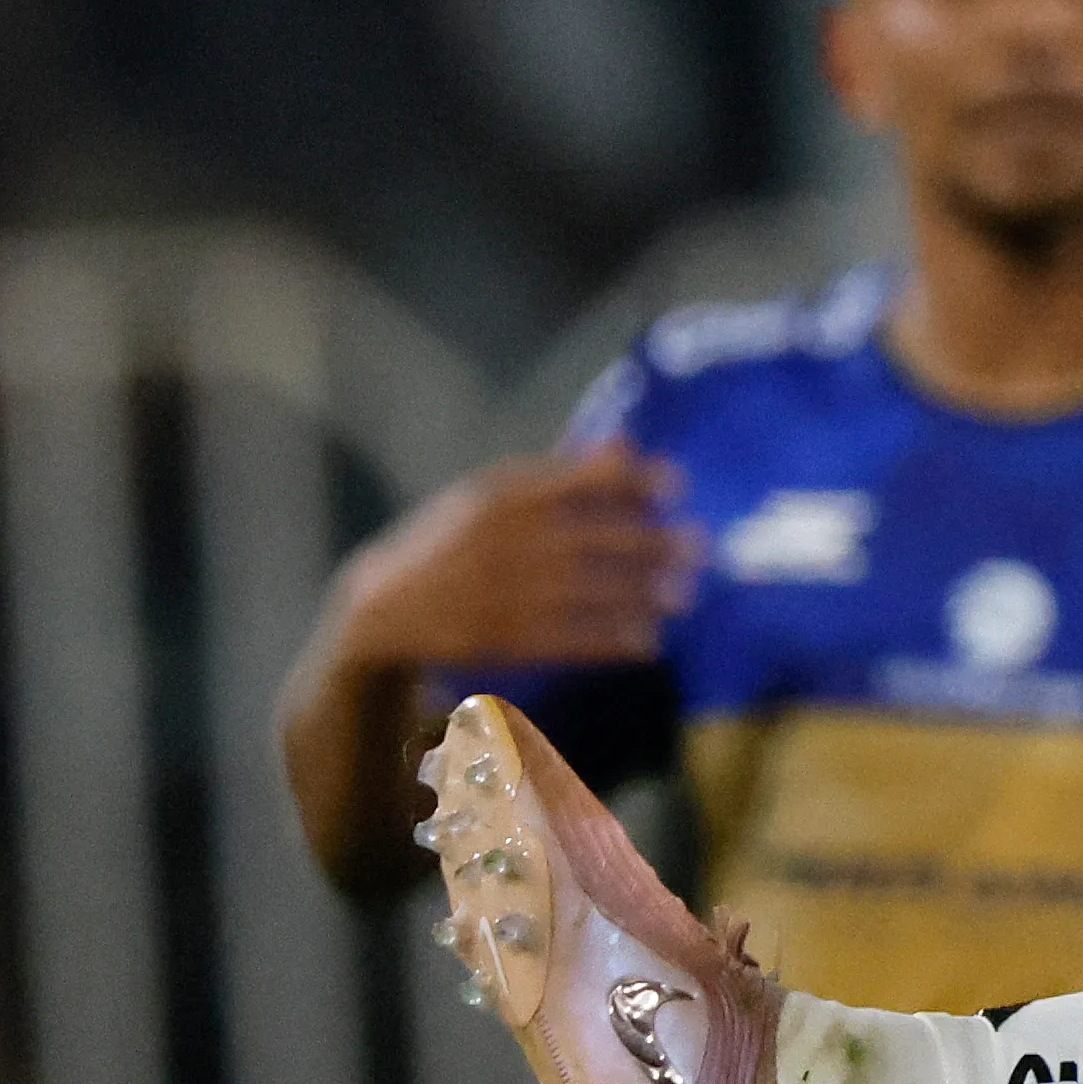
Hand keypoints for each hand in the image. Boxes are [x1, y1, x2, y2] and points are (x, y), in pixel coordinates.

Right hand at [334, 443, 695, 668]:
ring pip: (594, 591)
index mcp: (502, 496)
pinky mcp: (505, 638)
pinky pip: (575, 638)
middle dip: (654, 542)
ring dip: (645, 594)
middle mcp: (507, 540)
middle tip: (699, 545)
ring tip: (684, 595)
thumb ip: (560, 473)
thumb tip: (629, 442)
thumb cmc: (451, 542)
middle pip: (598, 537)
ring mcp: (506, 590)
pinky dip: (615, 639)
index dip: (636, 478)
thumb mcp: (490, 496)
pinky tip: (649, 640)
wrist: (383, 608)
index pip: (582, 479)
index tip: (679, 483)